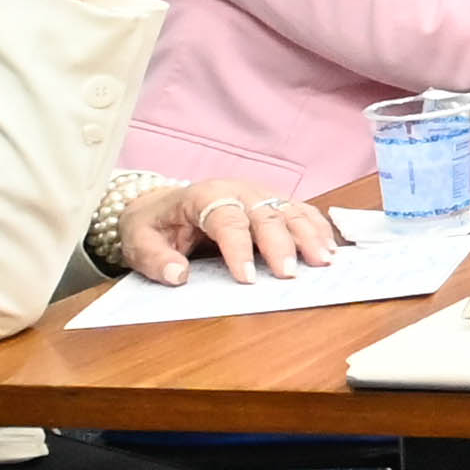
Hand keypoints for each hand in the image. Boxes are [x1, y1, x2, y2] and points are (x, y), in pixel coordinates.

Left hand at [115, 176, 343, 285]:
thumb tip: (177, 275)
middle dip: (281, 244)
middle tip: (290, 275)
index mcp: (204, 196)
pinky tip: (330, 248)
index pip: (226, 220)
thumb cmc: (154, 225)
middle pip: (265, 214)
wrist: (161, 205)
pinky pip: (301, 211)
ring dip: (309, 236)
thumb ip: (155, 260)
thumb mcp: (139, 242)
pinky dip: (318, 229)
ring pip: (290, 210)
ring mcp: (259, 194)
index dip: (238, 249)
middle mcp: (237, 190)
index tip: (247, 279)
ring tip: (323, 262)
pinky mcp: (272, 202)